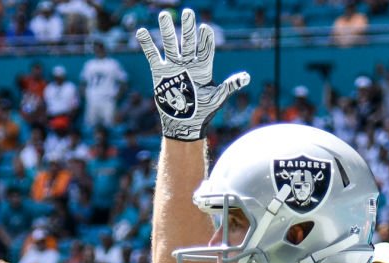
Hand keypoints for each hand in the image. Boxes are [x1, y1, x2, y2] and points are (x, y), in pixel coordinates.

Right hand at [136, 9, 249, 140]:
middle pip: (188, 41)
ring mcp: (173, 66)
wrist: (184, 123)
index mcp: (203, 67)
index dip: (205, 38)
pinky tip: (141, 32)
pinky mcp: (159, 72)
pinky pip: (152, 55)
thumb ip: (230, 86)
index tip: (204, 28)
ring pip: (170, 44)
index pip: (205, 48)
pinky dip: (147, 44)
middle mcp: (188, 63)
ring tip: (163, 15)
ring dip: (167, 30)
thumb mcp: (218, 98)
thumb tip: (246, 78)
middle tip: (187, 13)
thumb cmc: (203, 112)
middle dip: (188, 27)